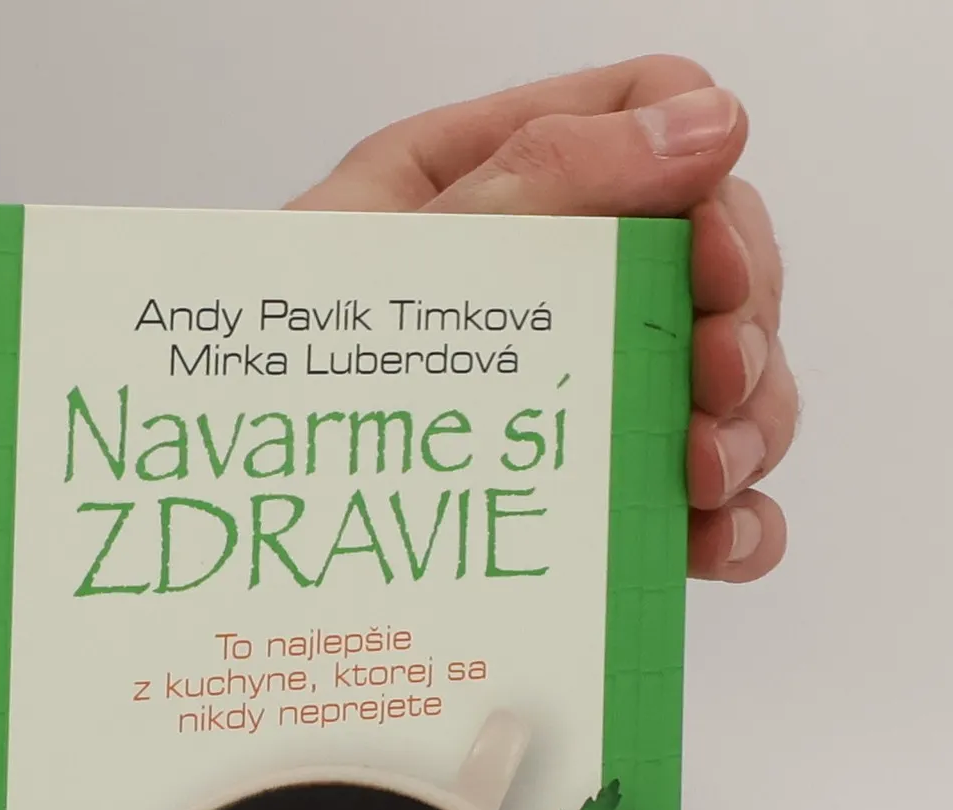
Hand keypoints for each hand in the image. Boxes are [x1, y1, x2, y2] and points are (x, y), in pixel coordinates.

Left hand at [291, 57, 792, 582]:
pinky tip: (710, 543)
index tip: (714, 271)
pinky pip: (693, 499)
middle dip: (740, 326)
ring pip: (724, 384)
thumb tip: (709, 122)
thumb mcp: (399, 258)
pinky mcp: (578, 492)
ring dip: (745, 429)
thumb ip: (546, 180)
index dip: (711, 189)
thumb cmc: (264, 374)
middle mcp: (546, 277)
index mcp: (493, 178)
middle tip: (713, 389)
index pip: (656, 123)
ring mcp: (568, 389)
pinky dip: (729, 521)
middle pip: (715, 261)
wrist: (207, 505)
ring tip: (699, 478)